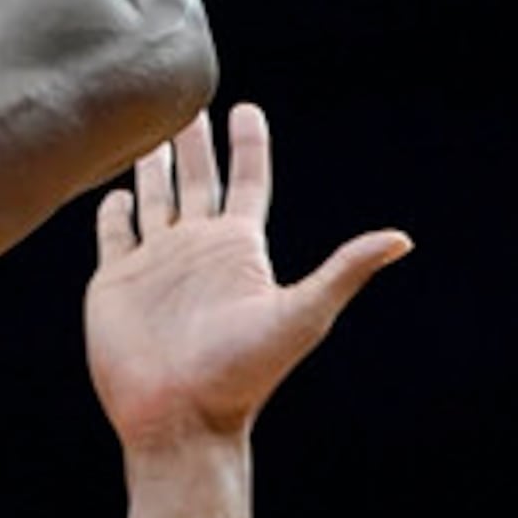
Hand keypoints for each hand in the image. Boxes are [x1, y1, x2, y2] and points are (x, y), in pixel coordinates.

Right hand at [86, 106, 408, 452]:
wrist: (180, 417)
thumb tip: (402, 239)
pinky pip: (115, 234)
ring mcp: (156, 265)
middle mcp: (197, 250)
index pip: (246, 182)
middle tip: (185, 100)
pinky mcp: (115, 281)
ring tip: (145, 133)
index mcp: (239, 249)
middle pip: (198, 181)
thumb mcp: (301, 316)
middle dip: (194, 142)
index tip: (245, 109)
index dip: (247, 145)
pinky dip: (114, 212)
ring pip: (155, 200)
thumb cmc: (242, 374)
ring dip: (153, 168)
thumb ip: (343, 271)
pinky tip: (114, 193)